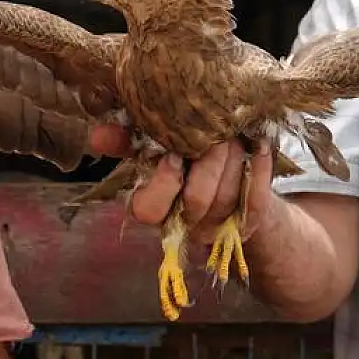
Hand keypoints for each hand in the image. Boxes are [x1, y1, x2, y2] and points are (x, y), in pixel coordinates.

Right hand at [87, 125, 274, 243]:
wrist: (230, 181)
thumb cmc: (183, 162)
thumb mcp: (151, 150)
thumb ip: (125, 142)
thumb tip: (98, 134)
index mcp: (157, 206)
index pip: (148, 210)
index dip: (163, 184)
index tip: (173, 155)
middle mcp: (187, 222)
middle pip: (196, 201)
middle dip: (208, 164)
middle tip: (214, 134)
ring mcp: (220, 224)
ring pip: (228, 197)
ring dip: (233, 160)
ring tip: (233, 133)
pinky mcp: (250, 220)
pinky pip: (257, 199)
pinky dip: (259, 169)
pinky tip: (258, 145)